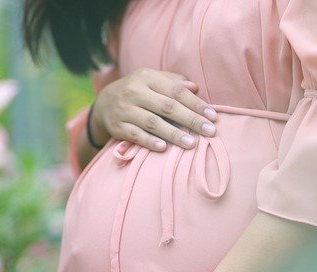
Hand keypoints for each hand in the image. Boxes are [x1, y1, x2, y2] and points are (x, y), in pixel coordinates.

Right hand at [91, 68, 217, 151]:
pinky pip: (136, 135)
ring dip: (174, 134)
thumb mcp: (152, 80)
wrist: (104, 103)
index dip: (196, 104)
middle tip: (210, 132)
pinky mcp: (118, 126)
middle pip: (167, 107)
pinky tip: (164, 149)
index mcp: (147, 77)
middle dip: (191, 120)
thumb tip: (195, 87)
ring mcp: (125, 110)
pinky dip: (150, 142)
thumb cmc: (138, 91)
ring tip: (191, 144)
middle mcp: (134, 91)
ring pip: (153, 123)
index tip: (213, 116)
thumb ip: (173, 82)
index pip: (176, 91)